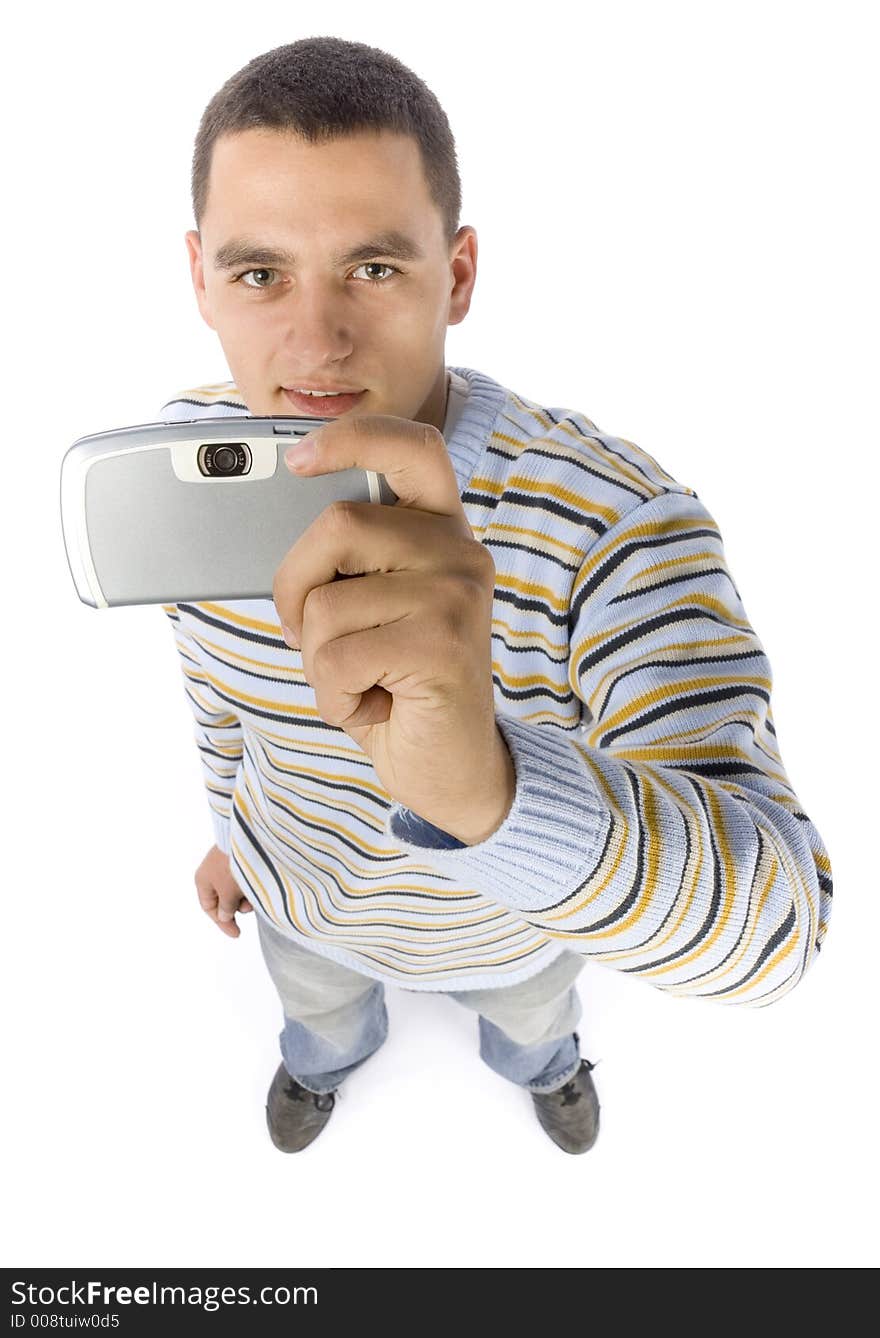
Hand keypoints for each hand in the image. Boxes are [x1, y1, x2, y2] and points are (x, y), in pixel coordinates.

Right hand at [194, 844, 253, 938]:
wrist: (248, 835)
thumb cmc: (232, 866)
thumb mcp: (228, 893)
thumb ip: (226, 908)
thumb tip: (225, 916)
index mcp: (202, 880)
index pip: (209, 908)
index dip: (222, 923)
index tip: (238, 934)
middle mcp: (213, 872)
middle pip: (224, 899)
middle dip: (237, 907)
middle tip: (250, 906)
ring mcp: (227, 864)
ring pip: (236, 889)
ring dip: (246, 896)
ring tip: (256, 892)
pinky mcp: (242, 858)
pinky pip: (245, 879)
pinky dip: (251, 886)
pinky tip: (260, 885)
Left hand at [272, 414, 514, 844]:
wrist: (452, 769)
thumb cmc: (398, 685)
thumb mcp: (369, 610)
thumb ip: (348, 560)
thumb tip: (276, 517)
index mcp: (441, 532)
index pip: (412, 448)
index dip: (353, 437)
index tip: (296, 456)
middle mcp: (460, 553)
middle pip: (337, 525)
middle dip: (295, 586)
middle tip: (310, 635)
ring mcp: (457, 596)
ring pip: (327, 603)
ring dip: (319, 662)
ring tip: (362, 683)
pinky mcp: (443, 645)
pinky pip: (338, 658)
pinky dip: (334, 698)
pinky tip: (373, 709)